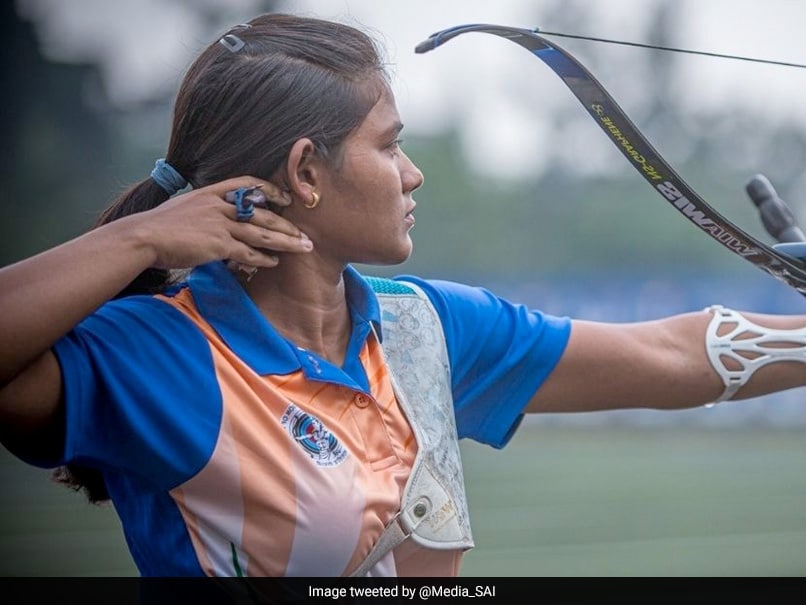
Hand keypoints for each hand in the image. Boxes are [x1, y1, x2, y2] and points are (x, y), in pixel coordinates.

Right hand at [124, 176, 312, 269]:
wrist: (142, 237)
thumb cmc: (156, 227)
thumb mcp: (181, 208)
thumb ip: (201, 210)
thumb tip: (208, 219)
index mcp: (210, 192)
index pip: (247, 183)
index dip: (270, 189)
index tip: (285, 198)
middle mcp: (219, 205)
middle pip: (262, 211)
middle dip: (287, 223)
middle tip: (305, 233)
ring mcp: (220, 224)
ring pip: (261, 231)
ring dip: (285, 241)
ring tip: (303, 247)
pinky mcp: (218, 244)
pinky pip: (248, 250)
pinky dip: (263, 257)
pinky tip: (275, 262)